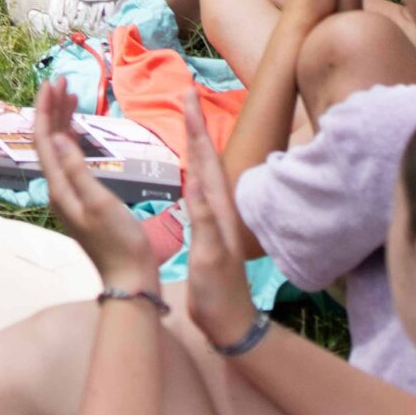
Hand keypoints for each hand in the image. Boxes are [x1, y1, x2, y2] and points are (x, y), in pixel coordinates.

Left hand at [32, 81, 156, 288]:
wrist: (130, 277)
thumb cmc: (119, 242)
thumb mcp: (99, 203)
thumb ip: (77, 169)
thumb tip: (57, 137)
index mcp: (59, 187)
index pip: (43, 140)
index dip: (44, 109)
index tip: (51, 83)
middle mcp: (59, 188)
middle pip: (48, 140)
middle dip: (51, 109)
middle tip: (61, 81)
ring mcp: (70, 193)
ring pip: (58, 148)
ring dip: (61, 120)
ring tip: (69, 95)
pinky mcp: (83, 197)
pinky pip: (70, 159)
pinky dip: (72, 138)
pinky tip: (75, 128)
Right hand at [180, 90, 261, 347]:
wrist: (229, 320)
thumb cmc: (219, 291)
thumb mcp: (210, 255)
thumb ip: (204, 219)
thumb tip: (193, 182)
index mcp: (217, 208)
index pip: (204, 158)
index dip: (195, 127)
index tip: (187, 96)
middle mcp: (217, 206)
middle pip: (204, 156)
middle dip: (195, 124)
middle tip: (186, 94)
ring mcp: (213, 216)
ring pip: (202, 168)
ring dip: (194, 141)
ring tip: (187, 119)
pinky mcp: (207, 226)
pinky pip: (197, 186)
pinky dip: (190, 168)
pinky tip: (187, 165)